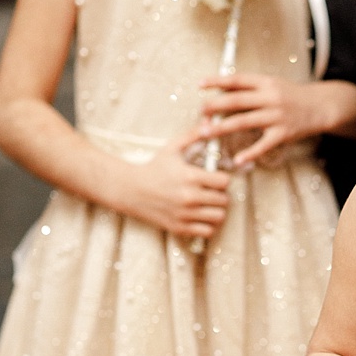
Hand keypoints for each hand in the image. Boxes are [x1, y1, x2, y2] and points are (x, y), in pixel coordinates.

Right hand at [109, 122, 234, 238]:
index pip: (225, 182)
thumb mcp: (172, 149)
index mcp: (191, 177)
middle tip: (212, 191)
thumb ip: (192, 136)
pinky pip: (207, 232)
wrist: (130, 190)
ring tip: (208, 205)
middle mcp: (190, 197)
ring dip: (216, 210)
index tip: (215, 178)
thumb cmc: (153, 168)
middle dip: (220, 195)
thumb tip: (209, 124)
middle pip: (224, 200)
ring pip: (218, 217)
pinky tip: (200, 217)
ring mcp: (185, 214)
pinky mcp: (179, 227)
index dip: (223, 179)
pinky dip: (207, 225)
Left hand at [197, 74, 338, 167]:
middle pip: (237, 101)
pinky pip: (263, 145)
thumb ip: (249, 87)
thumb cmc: (290, 96)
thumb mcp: (272, 85)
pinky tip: (237, 160)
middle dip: (215, 106)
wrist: (321, 106)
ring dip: (222, 128)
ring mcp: (277, 116)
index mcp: (266, 83)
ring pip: (244, 122)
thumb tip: (220, 89)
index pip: (238, 80)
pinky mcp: (283, 133)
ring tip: (205, 133)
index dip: (218, 81)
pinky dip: (250, 153)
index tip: (200, 85)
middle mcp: (270, 97)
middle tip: (200, 113)